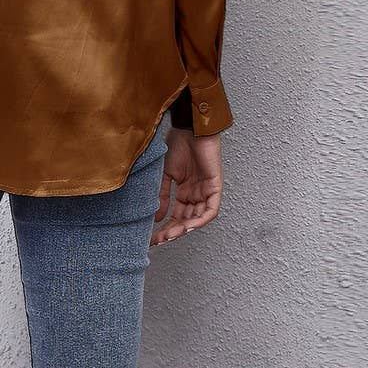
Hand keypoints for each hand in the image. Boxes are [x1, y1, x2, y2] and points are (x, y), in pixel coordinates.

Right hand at [150, 127, 224, 245]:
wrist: (188, 128)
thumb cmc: (178, 145)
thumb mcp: (166, 174)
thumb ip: (162, 196)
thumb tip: (156, 218)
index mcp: (184, 191)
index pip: (176, 215)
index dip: (165, 227)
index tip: (152, 238)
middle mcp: (196, 194)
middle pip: (186, 220)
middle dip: (173, 231)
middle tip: (160, 239)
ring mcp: (206, 191)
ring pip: (198, 218)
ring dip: (185, 228)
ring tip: (170, 234)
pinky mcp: (215, 187)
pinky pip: (211, 210)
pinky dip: (200, 219)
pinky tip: (188, 225)